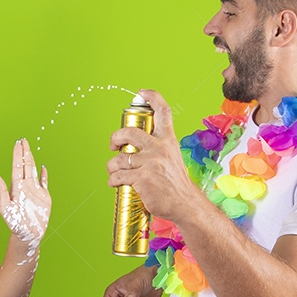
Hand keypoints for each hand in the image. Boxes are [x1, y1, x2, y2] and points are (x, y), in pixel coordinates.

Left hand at [0, 138, 50, 243]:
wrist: (28, 235)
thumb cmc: (14, 224)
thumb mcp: (5, 209)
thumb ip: (2, 192)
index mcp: (16, 187)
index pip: (17, 167)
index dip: (17, 155)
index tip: (17, 143)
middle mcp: (25, 187)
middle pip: (25, 166)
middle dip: (24, 153)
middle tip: (23, 140)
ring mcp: (35, 191)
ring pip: (33, 171)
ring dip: (32, 160)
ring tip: (30, 149)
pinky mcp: (44, 197)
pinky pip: (44, 183)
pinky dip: (44, 175)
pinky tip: (43, 167)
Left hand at [107, 89, 197, 219]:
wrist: (185, 204)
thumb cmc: (176, 184)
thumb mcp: (172, 158)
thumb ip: (157, 148)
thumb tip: (134, 145)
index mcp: (168, 140)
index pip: (163, 111)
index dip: (152, 97)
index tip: (142, 92)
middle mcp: (160, 148)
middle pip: (129, 132)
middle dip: (115, 137)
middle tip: (114, 145)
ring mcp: (150, 163)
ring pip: (119, 158)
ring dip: (112, 166)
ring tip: (115, 172)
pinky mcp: (142, 178)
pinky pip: (118, 175)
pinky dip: (113, 180)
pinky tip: (115, 183)